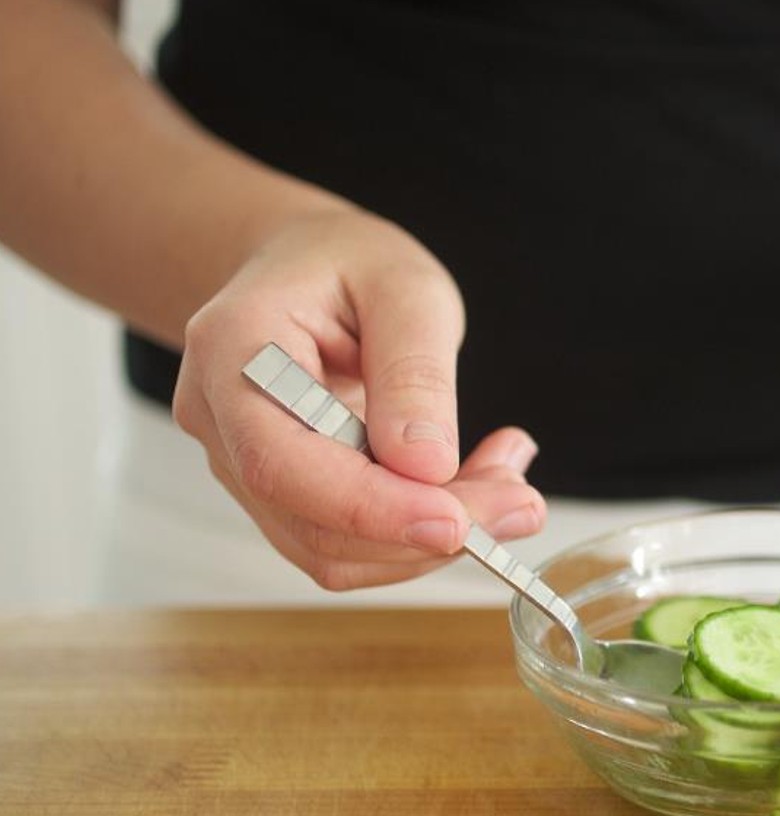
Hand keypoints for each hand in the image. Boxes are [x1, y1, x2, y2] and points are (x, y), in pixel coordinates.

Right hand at [172, 207, 545, 590]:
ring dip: (433, 537)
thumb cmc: (348, 264)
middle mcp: (222, 420)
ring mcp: (245, 466)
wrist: (309, 268)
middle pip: (313, 521)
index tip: (455, 520)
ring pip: (336, 551)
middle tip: (521, 502)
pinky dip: (421, 529)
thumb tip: (425, 465)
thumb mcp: (405, 288)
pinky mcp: (286, 496)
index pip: (283, 463)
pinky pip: (351, 543)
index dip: (370, 508)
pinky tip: (473, 482)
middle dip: (424, 531)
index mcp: (234, 352)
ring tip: (506, 478)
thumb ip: (414, 371)